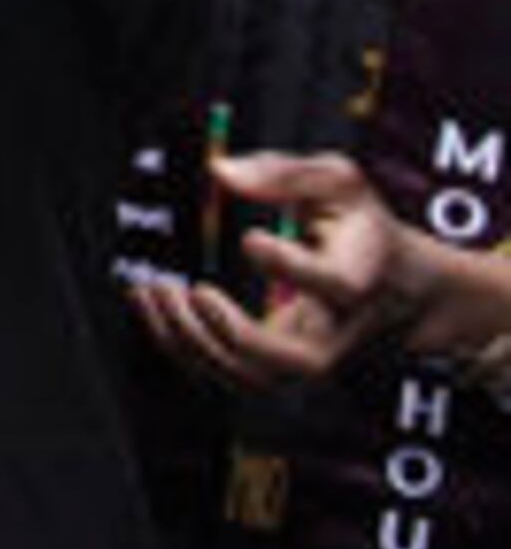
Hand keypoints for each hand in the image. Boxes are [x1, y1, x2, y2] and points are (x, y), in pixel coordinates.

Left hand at [130, 151, 427, 390]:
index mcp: (359, 276)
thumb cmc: (361, 229)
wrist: (396, 285)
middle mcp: (335, 328)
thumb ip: (284, 174)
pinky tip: (151, 304)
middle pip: (296, 359)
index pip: (336, 286)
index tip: (250, 239)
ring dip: (195, 342)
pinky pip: (225, 371)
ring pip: (253, 376)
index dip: (290, 265)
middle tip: (194, 291)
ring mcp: (304, 353)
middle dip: (235, 332)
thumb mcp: (339, 184)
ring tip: (157, 292)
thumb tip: (221, 172)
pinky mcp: (274, 363)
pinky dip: (180, 345)